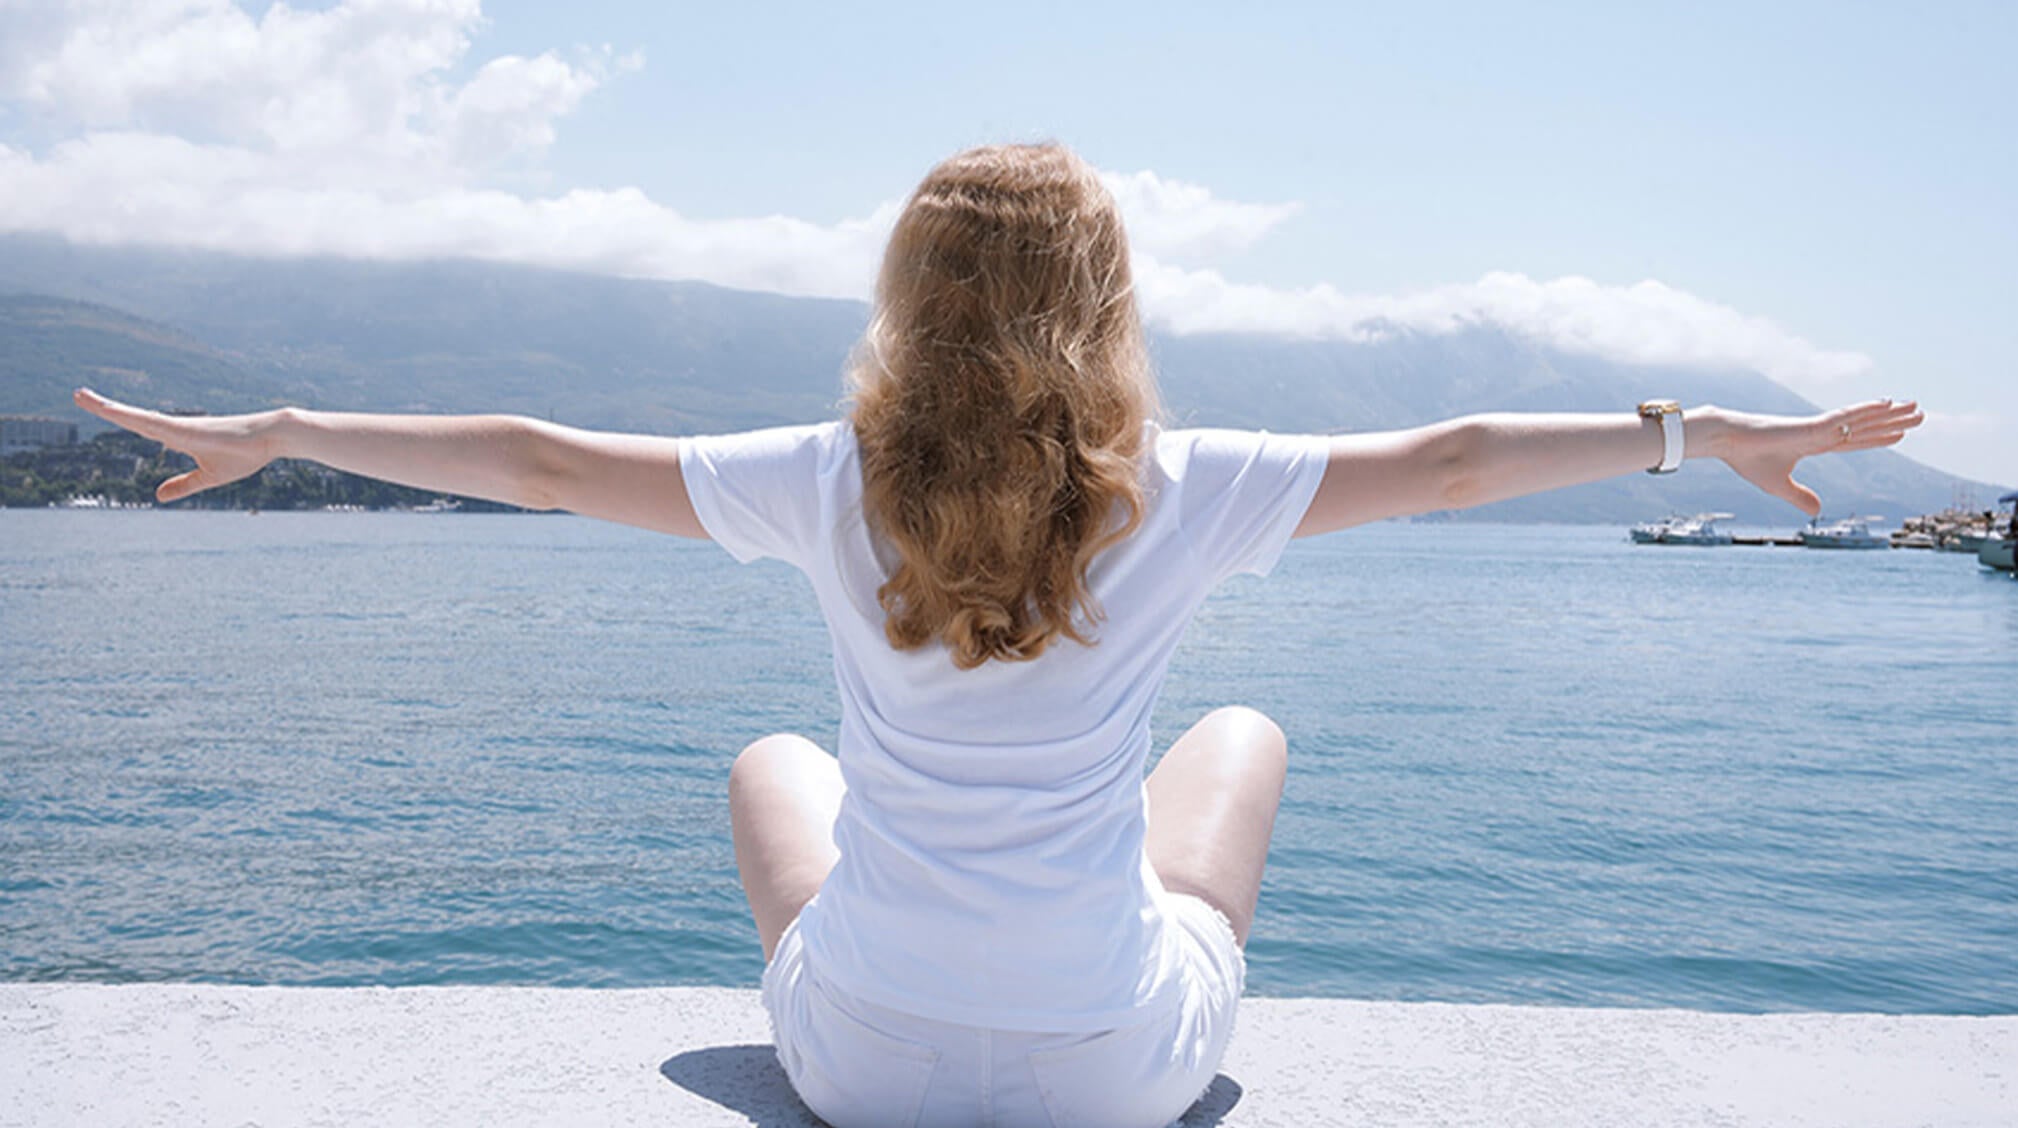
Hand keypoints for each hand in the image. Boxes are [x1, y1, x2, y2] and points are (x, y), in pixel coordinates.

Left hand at [73, 388, 279, 501]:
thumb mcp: (209, 477)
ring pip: (135, 417)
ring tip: (81, 396)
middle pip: (130, 417)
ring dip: (108, 407)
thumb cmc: (246, 454)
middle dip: (103, 406)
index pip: (139, 426)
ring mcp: (178, 425)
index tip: (98, 408)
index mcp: (176, 437)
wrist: (271, 438)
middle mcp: (172, 427)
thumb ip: (183, 485)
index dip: (118, 418)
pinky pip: (152, 422)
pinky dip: (130, 416)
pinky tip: (112, 411)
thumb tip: (157, 496)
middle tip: (77, 395)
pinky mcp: (185, 428)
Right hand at [1707, 399, 1923, 516]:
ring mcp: (1820, 427)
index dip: (1878, 437)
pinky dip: (1867, 410)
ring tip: (1916, 406)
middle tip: (1920, 413)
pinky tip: (1887, 403)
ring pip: (1862, 419)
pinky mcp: (1812, 426)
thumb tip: (1818, 511)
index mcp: (1815, 444)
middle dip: (1894, 421)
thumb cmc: (1747, 459)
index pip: (1855, 441)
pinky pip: (1846, 416)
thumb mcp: (1778, 486)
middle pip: (1866, 427)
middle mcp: (1823, 432)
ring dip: (1891, 413)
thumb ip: (1800, 497)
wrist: (1727, 441)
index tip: (1901, 433)